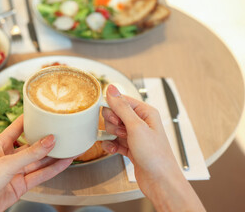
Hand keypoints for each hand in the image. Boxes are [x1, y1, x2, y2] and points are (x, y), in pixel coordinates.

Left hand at [0, 115, 72, 211]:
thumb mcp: (6, 163)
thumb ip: (30, 154)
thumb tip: (49, 140)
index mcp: (0, 144)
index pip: (18, 127)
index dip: (31, 118)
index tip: (44, 111)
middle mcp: (8, 157)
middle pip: (32, 145)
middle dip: (46, 139)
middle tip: (62, 131)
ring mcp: (15, 172)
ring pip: (38, 161)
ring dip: (53, 156)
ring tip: (69, 147)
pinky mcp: (20, 185)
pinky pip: (40, 175)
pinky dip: (53, 170)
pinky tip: (63, 163)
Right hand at [101, 85, 204, 210]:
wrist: (160, 181)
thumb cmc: (155, 155)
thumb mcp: (136, 127)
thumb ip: (121, 107)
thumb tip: (112, 89)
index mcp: (145, 112)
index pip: (122, 100)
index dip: (114, 108)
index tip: (114, 119)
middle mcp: (140, 123)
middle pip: (115, 114)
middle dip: (113, 123)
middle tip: (121, 132)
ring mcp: (135, 136)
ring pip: (113, 128)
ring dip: (112, 135)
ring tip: (121, 142)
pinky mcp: (130, 148)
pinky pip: (114, 141)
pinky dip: (111, 145)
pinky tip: (114, 150)